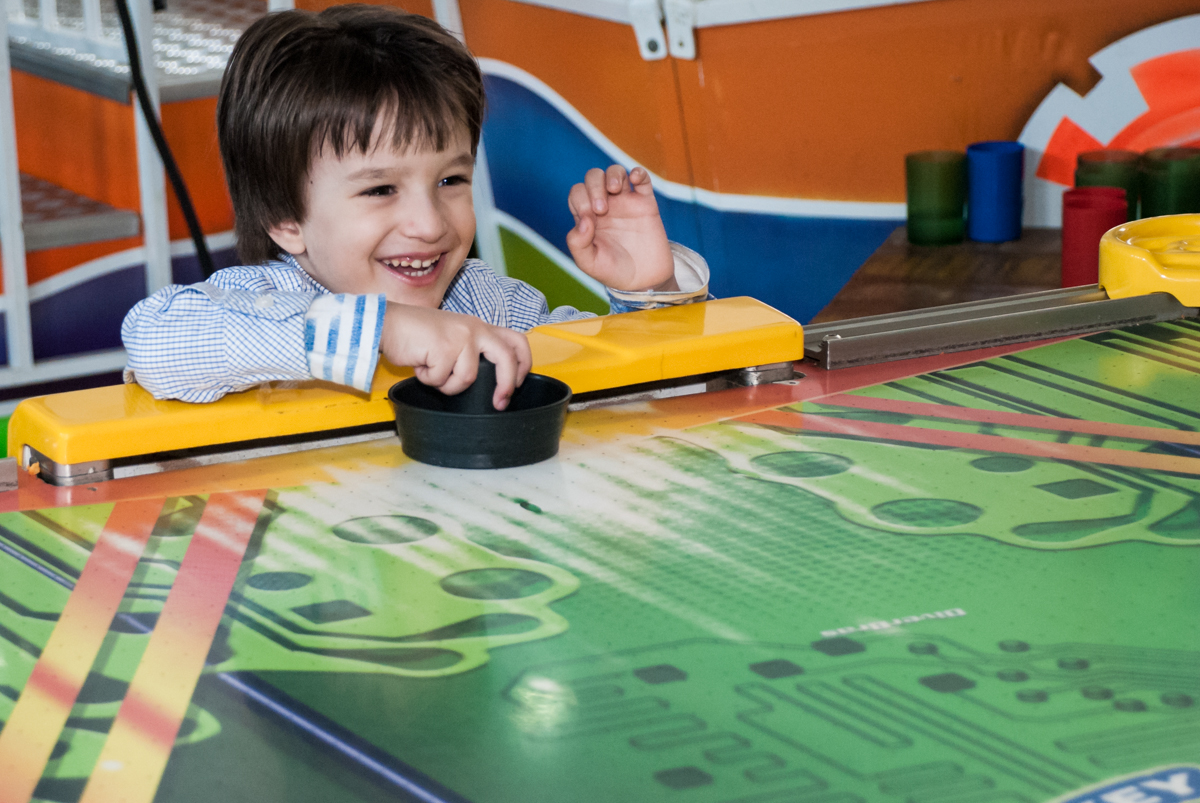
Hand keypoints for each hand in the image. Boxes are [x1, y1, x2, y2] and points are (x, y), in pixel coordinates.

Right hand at [380, 303, 531, 409]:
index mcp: (479, 326)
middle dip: (506, 385)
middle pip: (506, 359)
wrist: (387, 323)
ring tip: (432, 370)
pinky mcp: (444, 349)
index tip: (518, 383)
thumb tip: (488, 379)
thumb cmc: (416, 334)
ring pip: (467, 378)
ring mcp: (460, 338)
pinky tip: (420, 364)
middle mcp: (474, 329)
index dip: (523, 364)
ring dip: (447, 384)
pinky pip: (442, 380)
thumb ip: (472, 350)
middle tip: (499, 402)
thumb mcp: (453, 335)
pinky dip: (428, 380)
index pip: (516, 341)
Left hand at [566, 165, 675, 291]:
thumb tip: (584, 220)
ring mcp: (625, 202)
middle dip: (593, 186)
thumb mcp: (589, 263)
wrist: (644, 281)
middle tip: (601, 209)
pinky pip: (643, 179)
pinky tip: (634, 178)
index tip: (590, 221)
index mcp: (588, 217)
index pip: (577, 194)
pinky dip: (638, 172)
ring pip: (615, 173)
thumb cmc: (613, 272)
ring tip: (614, 189)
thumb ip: (578, 243)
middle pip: (593, 177)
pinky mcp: (645, 203)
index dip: (580, 200)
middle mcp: (605, 205)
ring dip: (612, 175)